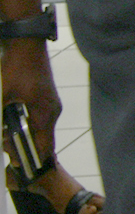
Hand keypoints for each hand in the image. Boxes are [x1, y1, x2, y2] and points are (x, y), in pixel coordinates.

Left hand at [3, 35, 60, 159]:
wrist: (26, 44)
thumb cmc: (16, 68)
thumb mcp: (2, 96)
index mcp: (45, 113)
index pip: (45, 145)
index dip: (33, 160)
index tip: (22, 169)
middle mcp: (52, 110)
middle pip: (42, 139)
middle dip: (26, 148)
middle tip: (8, 152)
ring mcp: (50, 103)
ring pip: (40, 128)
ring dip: (25, 135)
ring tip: (6, 138)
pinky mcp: (46, 97)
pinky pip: (39, 118)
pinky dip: (27, 124)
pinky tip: (11, 122)